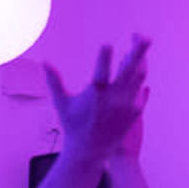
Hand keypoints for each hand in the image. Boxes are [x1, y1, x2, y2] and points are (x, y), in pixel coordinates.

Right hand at [47, 37, 152, 156]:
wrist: (90, 151)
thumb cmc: (73, 125)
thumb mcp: (61, 103)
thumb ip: (54, 81)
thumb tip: (44, 61)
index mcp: (96, 95)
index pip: (101, 72)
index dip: (104, 58)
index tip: (107, 44)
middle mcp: (115, 100)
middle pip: (130, 71)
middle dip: (138, 51)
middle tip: (144, 36)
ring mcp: (127, 106)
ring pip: (139, 78)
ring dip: (141, 60)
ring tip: (141, 44)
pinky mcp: (135, 112)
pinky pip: (141, 90)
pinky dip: (139, 77)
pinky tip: (139, 65)